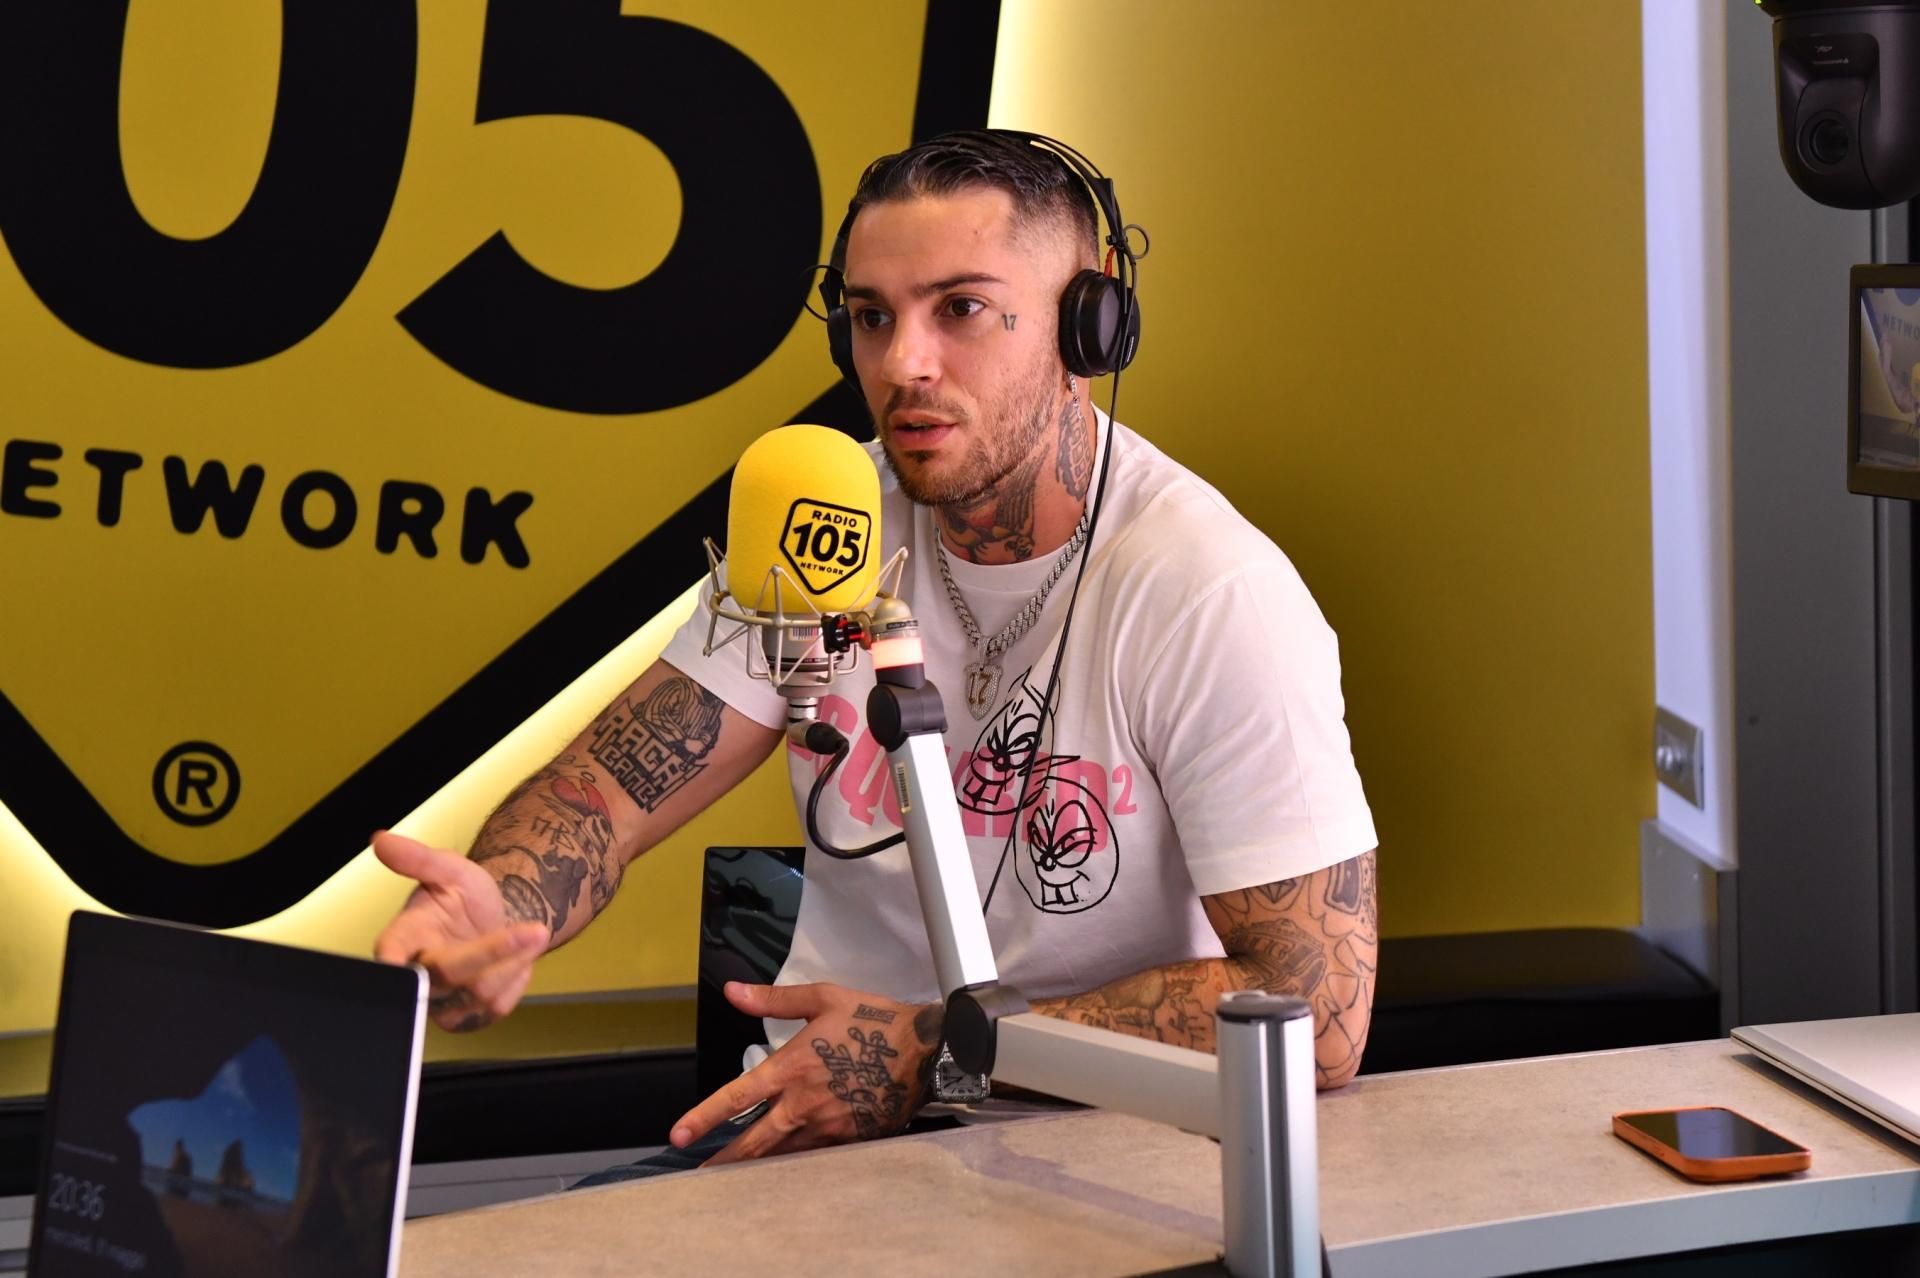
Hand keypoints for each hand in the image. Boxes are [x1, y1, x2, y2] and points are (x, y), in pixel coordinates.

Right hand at [370, 830, 548, 1031]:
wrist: (494, 923)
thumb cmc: (465, 898)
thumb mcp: (449, 869)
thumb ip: (418, 858)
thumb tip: (380, 840)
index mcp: (402, 938)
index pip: (390, 955)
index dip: (394, 963)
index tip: (404, 963)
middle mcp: (416, 975)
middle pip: (448, 974)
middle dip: (495, 950)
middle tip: (537, 930)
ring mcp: (440, 1003)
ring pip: (480, 992)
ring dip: (516, 960)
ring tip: (529, 934)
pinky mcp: (466, 1020)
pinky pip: (497, 1007)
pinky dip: (517, 978)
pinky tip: (516, 960)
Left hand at [672, 982, 943, 1165]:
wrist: (925, 1047)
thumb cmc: (873, 1019)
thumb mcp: (823, 998)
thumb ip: (773, 999)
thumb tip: (732, 991)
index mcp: (791, 1068)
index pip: (737, 1098)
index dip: (704, 1117)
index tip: (679, 1136)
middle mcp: (804, 1103)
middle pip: (755, 1141)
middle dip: (725, 1160)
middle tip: (700, 1176)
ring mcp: (828, 1125)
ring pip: (783, 1154)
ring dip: (758, 1166)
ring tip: (735, 1177)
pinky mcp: (850, 1137)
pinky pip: (816, 1155)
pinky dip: (796, 1162)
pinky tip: (786, 1169)